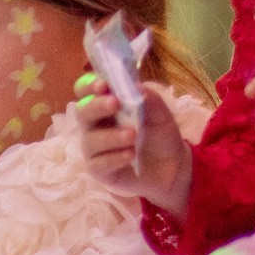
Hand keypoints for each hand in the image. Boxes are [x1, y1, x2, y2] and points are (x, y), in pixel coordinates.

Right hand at [74, 79, 190, 212]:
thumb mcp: (161, 114)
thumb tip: (135, 85)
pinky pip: (98, 164)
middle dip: (96, 106)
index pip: (85, 91)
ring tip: (132, 135)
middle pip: (81, 112)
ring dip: (110, 136)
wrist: (173, 166)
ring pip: (90, 140)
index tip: (103, 84)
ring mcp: (95, 148)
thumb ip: (150, 99)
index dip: (89, 85)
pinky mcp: (99, 170)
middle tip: (115, 104)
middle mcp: (95, 125)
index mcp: (105, 105)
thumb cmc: (160, 135)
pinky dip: (114, 158)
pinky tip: (130, 155)